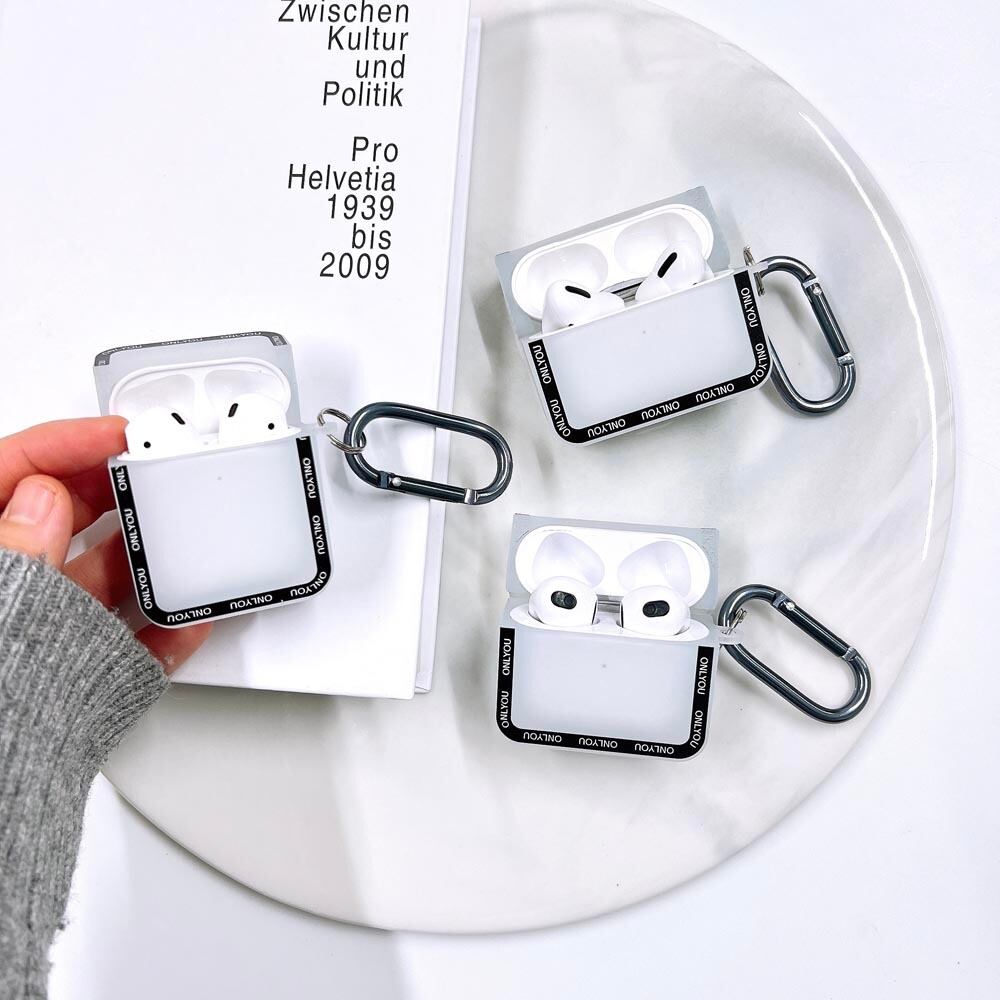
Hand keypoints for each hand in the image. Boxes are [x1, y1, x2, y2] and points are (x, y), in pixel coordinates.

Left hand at [0, 417, 210, 672]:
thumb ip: (16, 548)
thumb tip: (44, 499)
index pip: (9, 472)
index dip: (62, 443)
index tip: (115, 434)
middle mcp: (11, 587)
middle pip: (59, 517)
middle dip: (111, 490)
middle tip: (151, 470)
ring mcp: (41, 632)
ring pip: (98, 578)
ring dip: (144, 557)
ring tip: (178, 538)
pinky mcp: (77, 677)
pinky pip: (128, 645)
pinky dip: (164, 632)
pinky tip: (188, 619)